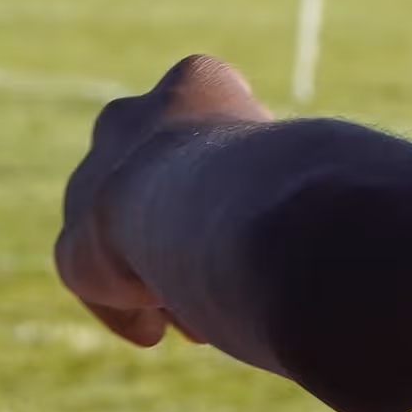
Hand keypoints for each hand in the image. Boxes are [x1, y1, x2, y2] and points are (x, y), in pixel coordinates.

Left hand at [56, 55, 277, 358]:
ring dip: (155, 268)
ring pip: (120, 231)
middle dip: (173, 214)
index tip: (254, 199)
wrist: (218, 208)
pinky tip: (160, 329)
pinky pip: (96, 283)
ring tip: (199, 308)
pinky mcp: (75, 246)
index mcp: (198, 83)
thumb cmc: (290, 186)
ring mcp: (92, 181)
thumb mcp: (306, 164)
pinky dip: (127, 309)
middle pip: (149, 170)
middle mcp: (131, 120)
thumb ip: (301, 184)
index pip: (204, 105)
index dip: (232, 166)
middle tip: (214, 257)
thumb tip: (336, 229)